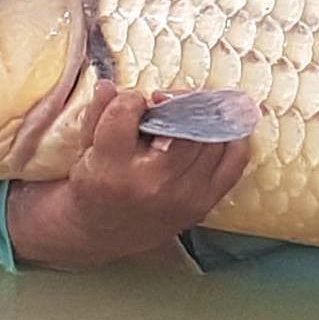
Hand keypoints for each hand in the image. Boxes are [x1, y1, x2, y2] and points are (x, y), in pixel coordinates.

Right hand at [9, 79, 251, 269]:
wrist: (103, 234)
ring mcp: (183, 196)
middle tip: (169, 101)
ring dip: (204, 116)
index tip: (132, 103)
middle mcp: (151, 183)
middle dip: (177, 102)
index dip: (130, 99)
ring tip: (192, 110)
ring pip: (209, 137)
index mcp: (110, 168)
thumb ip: (98, 112)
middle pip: (179, 123)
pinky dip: (233, 139)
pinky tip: (222, 126)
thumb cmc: (94, 184)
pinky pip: (233, 163)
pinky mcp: (203, 204)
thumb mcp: (85, 147)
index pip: (126, 112)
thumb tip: (110, 84)